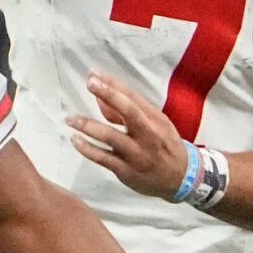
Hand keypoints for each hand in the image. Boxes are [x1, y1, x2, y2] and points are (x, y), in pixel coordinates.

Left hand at [66, 73, 190, 201]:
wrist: (181, 179)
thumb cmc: (164, 145)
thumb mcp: (154, 124)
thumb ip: (128, 112)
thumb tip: (100, 96)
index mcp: (155, 120)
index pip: (134, 98)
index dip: (113, 85)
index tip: (94, 74)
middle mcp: (148, 135)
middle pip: (129, 112)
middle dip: (109, 95)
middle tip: (90, 83)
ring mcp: (137, 154)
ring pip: (112, 137)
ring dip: (89, 126)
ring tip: (70, 119)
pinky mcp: (126, 171)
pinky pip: (103, 158)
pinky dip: (88, 149)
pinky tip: (75, 140)